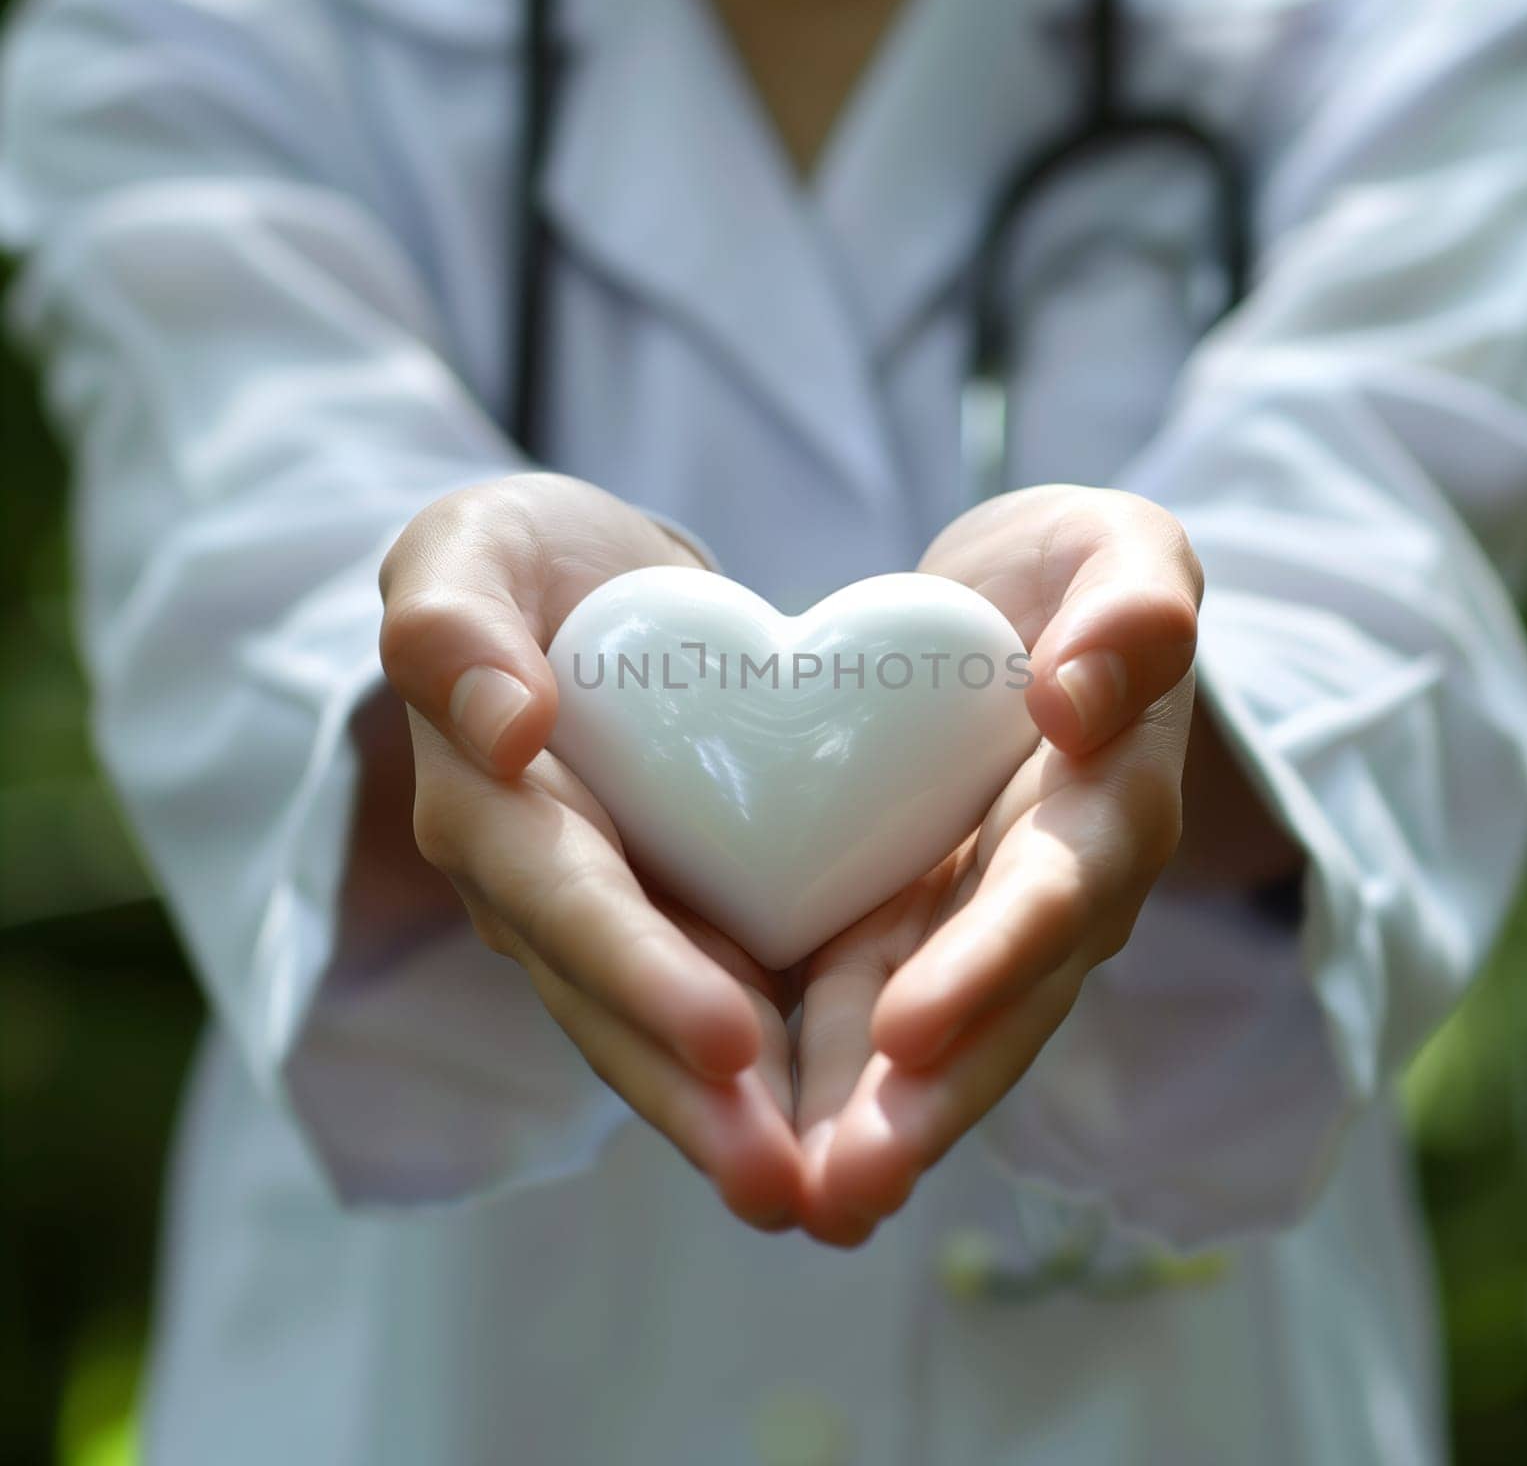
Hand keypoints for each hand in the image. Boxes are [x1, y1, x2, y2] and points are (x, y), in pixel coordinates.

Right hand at [378, 473, 803, 1227]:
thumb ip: (452, 624)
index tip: (727, 1039)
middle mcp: (543, 892)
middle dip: (695, 1104)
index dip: (636, 973)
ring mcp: (615, 916)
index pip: (561, 904)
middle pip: (615, 1010)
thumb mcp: (468, 548)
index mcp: (490, 812)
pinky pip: (729, 994)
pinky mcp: (682, 913)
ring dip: (741, 1123)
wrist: (589, 584)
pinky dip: (781, 1068)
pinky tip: (852, 1121)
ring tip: (827, 1200)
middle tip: (788, 1189)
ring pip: (670, 1034)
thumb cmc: (518, 558)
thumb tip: (505, 729)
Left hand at [792, 486, 1203, 1245]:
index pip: (1055, 897)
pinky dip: (815, 1070)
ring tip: (793, 1203)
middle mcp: (1045, 892)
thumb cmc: (1078, 575)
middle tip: (843, 1189)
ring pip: (922, 1037)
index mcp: (1107, 808)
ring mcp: (969, 921)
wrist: (1019, 609)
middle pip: (995, 1010)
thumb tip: (1083, 697)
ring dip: (864, 1121)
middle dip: (926, 1103)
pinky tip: (749, 1131)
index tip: (909, 1027)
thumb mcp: (1124, 550)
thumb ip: (1135, 606)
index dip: (990, 964)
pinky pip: (858, 1005)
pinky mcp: (900, 924)